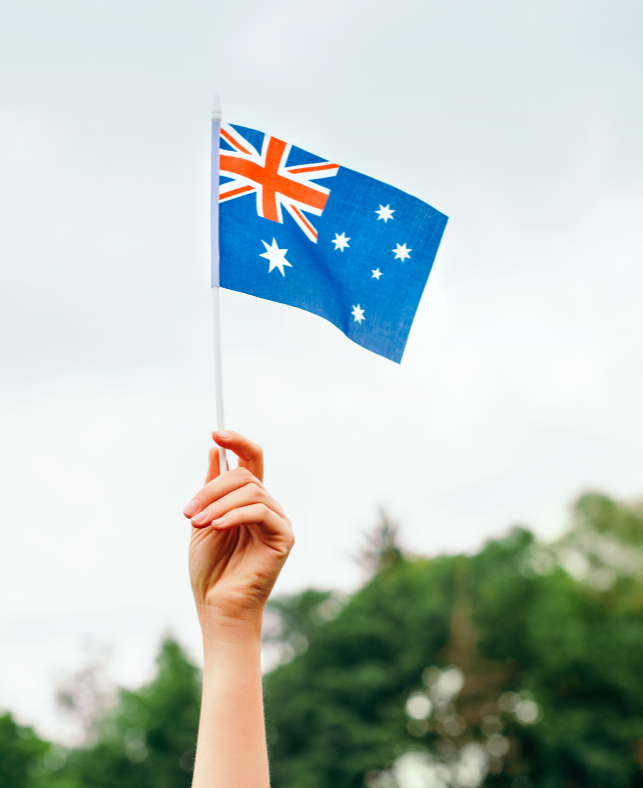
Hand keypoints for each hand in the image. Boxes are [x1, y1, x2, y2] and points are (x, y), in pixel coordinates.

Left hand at [184, 431, 293, 623]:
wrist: (217, 606)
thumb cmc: (210, 568)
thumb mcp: (203, 520)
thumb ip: (211, 488)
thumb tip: (216, 450)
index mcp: (247, 500)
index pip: (251, 459)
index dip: (237, 441)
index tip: (216, 433)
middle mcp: (267, 506)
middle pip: (245, 474)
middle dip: (212, 488)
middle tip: (189, 512)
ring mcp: (277, 520)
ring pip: (251, 491)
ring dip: (218, 504)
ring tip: (198, 524)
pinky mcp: (283, 537)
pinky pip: (261, 512)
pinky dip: (235, 515)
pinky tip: (217, 527)